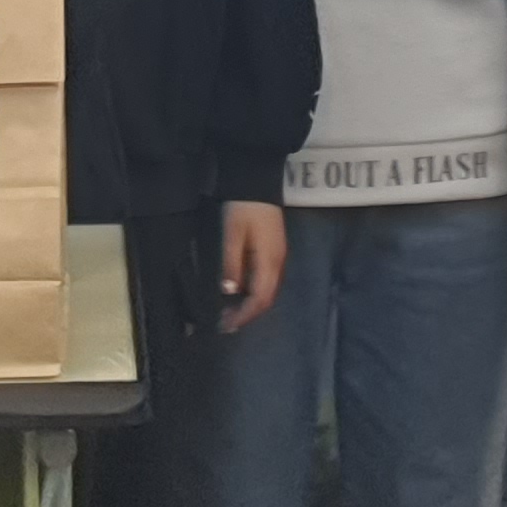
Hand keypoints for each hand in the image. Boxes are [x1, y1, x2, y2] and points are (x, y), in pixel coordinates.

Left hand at [217, 201, 288, 331]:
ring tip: (231, 310)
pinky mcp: (275, 251)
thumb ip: (232, 264)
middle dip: (248, 314)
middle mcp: (278, 263)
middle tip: (227, 322)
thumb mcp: (232, 235)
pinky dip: (255, 292)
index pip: (260, 299)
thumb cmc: (243, 208)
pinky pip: (268, 280)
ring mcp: (279, 257)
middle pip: (267, 298)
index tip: (227, 324)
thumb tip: (230, 291)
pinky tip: (241, 291)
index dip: (244, 315)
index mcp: (269, 261)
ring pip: (269, 290)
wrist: (258, 181)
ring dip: (252, 304)